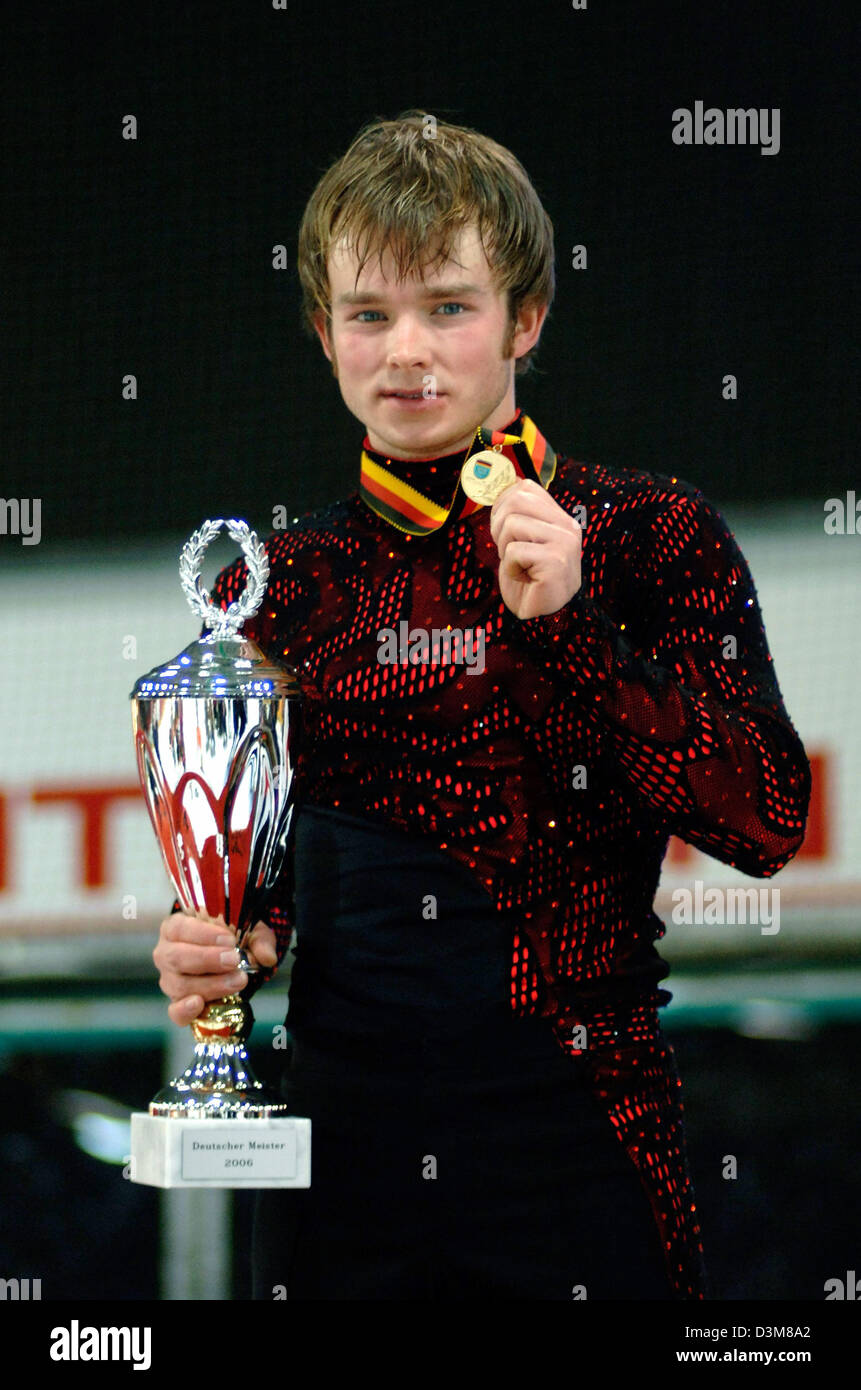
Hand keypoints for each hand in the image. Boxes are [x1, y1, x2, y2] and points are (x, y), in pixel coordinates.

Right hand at [152, 912, 277, 1027]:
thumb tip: (267, 957)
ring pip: (180, 985)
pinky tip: (199, 1004)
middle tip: (234, 961)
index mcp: (175, 928)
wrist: (228, 958)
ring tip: (238, 980)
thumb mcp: (248, 930)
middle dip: (207, 960)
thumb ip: (259, 940)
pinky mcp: (178, 1003)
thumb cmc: (232, 937)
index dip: (202, 934)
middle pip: (177, 958)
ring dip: (210, 984)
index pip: (179, 929)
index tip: (229, 940)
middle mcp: (166, 954)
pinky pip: (175, 1012)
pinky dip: (185, 1010)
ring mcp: (169, 980)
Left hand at [488, 479, 581, 619]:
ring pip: (512, 523)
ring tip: (519, 564)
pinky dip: (511, 568)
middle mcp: (568, 526)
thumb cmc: (529, 579)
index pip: (526, 487)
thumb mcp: (520, 539)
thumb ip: (518, 513)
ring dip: (505, 548)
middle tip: (507, 549)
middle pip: (516, 499)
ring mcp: (565, 543)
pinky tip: (524, 577)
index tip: (502, 529)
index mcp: (560, 517)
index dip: (503, 503)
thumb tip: (503, 479)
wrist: (542, 615)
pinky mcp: (557, 561)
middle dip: (499, 524)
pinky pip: (515, 550)